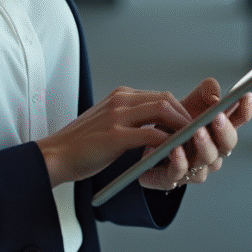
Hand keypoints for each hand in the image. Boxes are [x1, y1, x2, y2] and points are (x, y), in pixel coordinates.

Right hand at [37, 87, 192, 186]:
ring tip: (188, 142)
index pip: (160, 96)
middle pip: (166, 99)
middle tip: (195, 135)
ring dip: (181, 126)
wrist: (56, 155)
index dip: (180, 110)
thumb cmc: (81, 144)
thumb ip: (131, 119)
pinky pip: (151, 133)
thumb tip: (159, 127)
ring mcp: (117, 116)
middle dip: (185, 117)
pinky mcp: (115, 136)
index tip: (190, 126)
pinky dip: (166, 141)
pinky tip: (171, 151)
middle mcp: (120, 101)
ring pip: (162, 110)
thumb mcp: (109, 122)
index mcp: (120, 97)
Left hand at [137, 78, 251, 191]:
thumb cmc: (175, 122)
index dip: (245, 109)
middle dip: (225, 131)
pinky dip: (180, 162)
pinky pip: (180, 172)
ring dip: (204, 146)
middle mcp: (213, 151)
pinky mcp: (173, 177)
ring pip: (207, 161)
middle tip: (218, 117)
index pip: (238, 121)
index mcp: (219, 131)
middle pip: (227, 145)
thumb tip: (216, 97)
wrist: (149, 141)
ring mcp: (196, 167)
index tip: (246, 95)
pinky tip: (176, 149)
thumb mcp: (191, 101)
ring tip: (197, 131)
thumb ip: (207, 91)